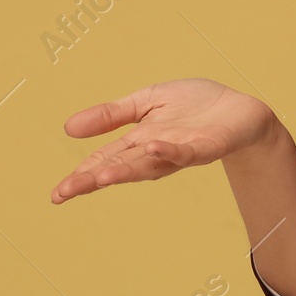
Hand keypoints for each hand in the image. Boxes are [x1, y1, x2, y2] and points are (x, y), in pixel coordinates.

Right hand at [50, 78, 278, 203]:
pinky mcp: (204, 148)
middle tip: (65, 193)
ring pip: (148, 165)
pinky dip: (169, 151)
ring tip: (100, 177)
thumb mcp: (145, 101)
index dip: (81, 176)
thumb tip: (67, 128)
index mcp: (138, 142)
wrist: (239, 108)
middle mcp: (155, 152)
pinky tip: (152, 147)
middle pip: (119, 167)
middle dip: (92, 179)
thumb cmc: (193, 106)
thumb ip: (111, 115)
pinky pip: (185, 152)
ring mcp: (179, 152)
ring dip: (125, 170)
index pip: (104, 160)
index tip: (57, 194)